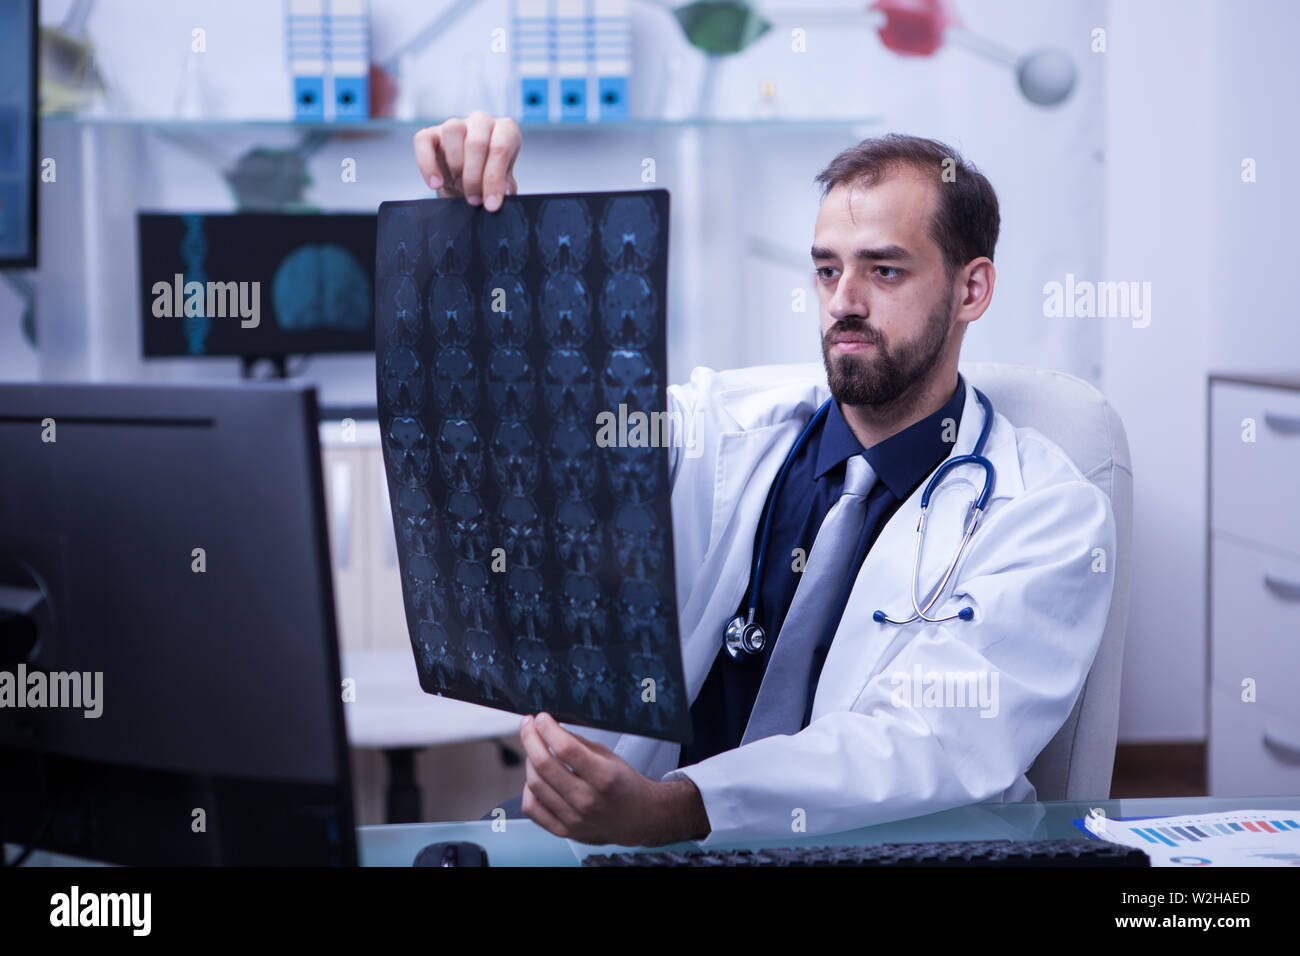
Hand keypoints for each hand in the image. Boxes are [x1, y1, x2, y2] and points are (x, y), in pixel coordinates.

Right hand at [412, 110, 519, 210]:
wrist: (468, 186)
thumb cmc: (488, 180)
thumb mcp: (502, 185)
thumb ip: (503, 187)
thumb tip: (501, 195)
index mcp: (505, 130)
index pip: (501, 147)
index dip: (494, 178)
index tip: (491, 204)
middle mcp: (482, 121)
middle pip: (476, 142)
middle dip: (474, 177)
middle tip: (474, 200)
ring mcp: (456, 124)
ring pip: (452, 131)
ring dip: (455, 165)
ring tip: (458, 185)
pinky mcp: (431, 133)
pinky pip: (424, 140)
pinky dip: (428, 164)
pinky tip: (436, 184)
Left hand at [518, 713, 710, 846]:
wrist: (640, 818)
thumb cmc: (625, 785)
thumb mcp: (609, 756)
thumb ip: (578, 743)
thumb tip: (549, 728)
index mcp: (603, 777)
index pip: (565, 748)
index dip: (547, 728)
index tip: (540, 717)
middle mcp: (587, 800)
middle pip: (544, 765)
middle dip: (530, 738)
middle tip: (528, 726)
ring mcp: (573, 819)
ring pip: (534, 784)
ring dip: (529, 760)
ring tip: (535, 750)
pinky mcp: (564, 831)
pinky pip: (532, 809)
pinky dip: (528, 789)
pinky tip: (535, 778)